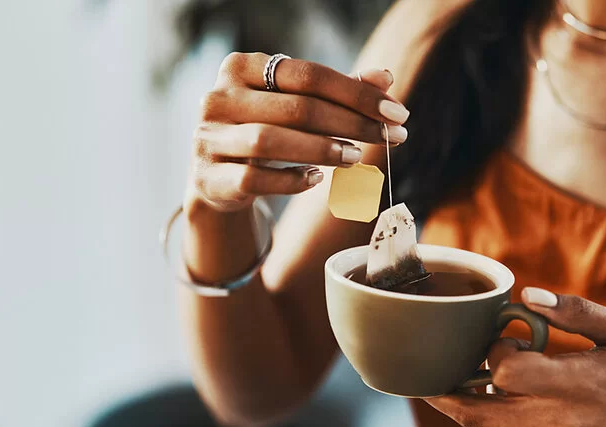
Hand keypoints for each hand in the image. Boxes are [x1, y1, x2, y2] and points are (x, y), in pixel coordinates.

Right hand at [188, 52, 409, 211]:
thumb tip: (385, 78)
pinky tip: (317, 179)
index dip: (357, 94)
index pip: (308, 75)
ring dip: (321, 150)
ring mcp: (209, 138)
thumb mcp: (296, 106)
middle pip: (296, 108)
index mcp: (241, 68)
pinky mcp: (208, 177)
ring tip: (355, 156)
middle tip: (388, 138)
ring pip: (270, 141)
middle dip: (350, 123)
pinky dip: (290, 180)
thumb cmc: (265, 129)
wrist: (215, 175)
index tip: (397, 113)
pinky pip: (253, 179)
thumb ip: (337, 91)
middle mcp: (219, 98)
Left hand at [425, 288, 605, 426]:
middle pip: (480, 412)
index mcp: (579, 382)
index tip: (505, 339)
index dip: (494, 351)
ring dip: (470, 411)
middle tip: (431, 379)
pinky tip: (508, 407)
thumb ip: (576, 312)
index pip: (504, 370)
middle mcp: (566, 422)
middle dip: (448, 393)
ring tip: (462, 390)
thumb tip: (528, 295)